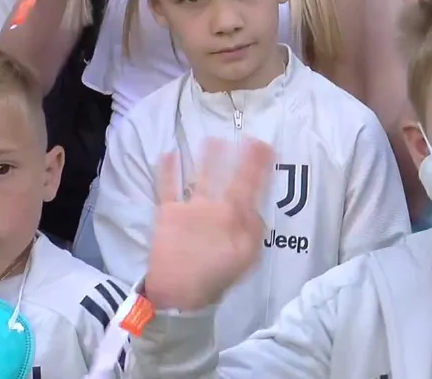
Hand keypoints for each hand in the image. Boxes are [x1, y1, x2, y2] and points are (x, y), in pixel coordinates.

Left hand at [144, 138, 274, 311]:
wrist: (178, 292)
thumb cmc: (216, 276)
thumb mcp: (247, 258)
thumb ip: (255, 230)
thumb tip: (256, 208)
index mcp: (235, 217)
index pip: (251, 184)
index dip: (259, 163)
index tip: (264, 145)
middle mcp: (214, 206)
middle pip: (228, 176)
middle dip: (237, 156)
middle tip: (243, 138)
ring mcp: (189, 207)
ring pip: (201, 176)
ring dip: (207, 157)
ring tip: (211, 139)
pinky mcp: (167, 212)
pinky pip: (167, 187)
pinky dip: (167, 170)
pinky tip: (168, 154)